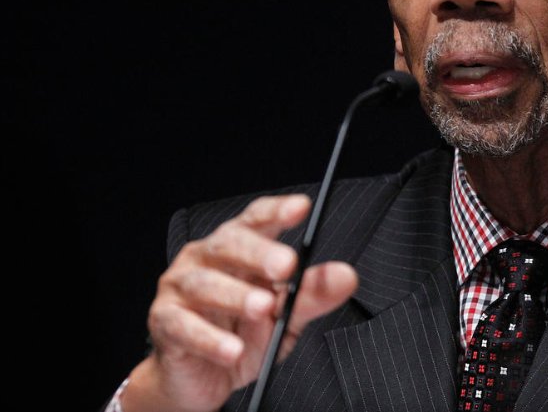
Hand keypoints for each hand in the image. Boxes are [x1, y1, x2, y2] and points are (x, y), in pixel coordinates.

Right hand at [121, 194, 357, 411]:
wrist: (203, 378)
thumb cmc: (242, 335)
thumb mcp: (285, 316)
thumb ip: (312, 294)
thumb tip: (345, 275)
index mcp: (238, 249)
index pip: (257, 220)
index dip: (277, 211)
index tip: (302, 207)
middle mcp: (206, 259)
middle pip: (230, 244)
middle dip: (258, 252)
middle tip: (286, 266)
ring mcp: (181, 288)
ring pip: (206, 284)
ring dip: (236, 296)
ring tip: (262, 309)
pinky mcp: (165, 322)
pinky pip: (184, 326)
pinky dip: (210, 338)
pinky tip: (231, 349)